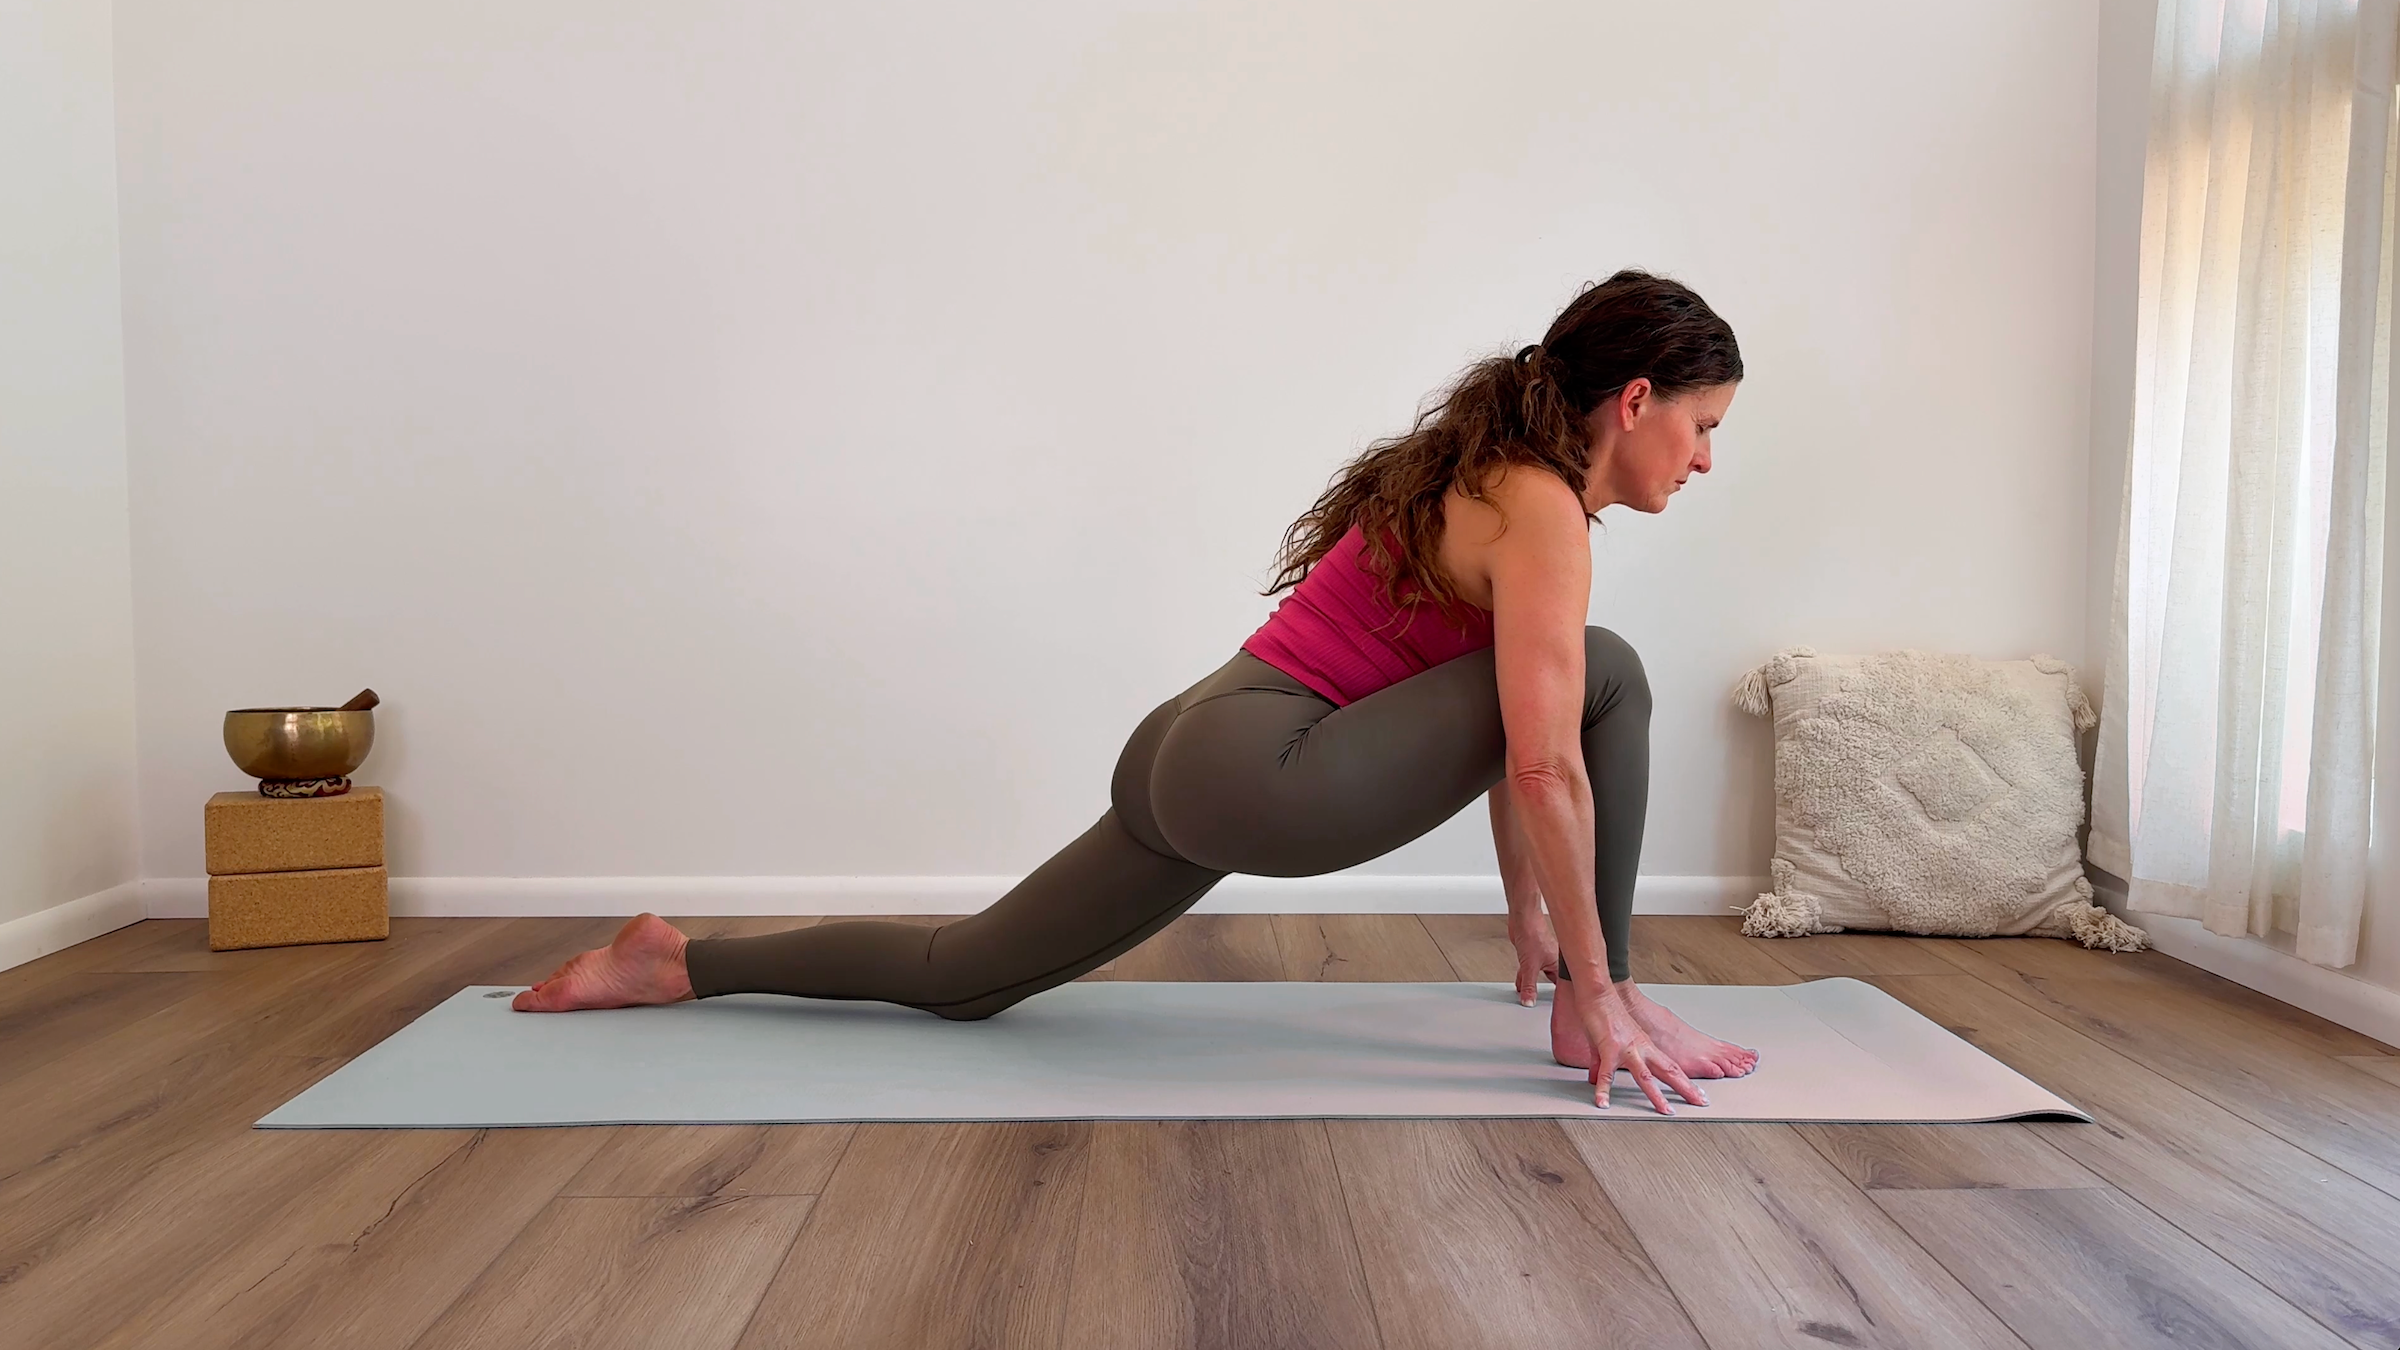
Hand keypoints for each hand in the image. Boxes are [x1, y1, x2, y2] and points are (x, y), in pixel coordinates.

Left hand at [1506, 908, 1559, 1005]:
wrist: (1522, 919)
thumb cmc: (1532, 933)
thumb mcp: (1529, 966)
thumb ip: (1529, 986)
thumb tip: (1529, 1001)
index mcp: (1559, 964)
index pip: (1563, 985)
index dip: (1561, 996)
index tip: (1559, 1007)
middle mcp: (1553, 961)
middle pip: (1551, 981)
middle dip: (1546, 991)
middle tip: (1543, 1002)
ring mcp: (1543, 957)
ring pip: (1540, 975)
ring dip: (1533, 983)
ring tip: (1528, 994)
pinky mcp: (1532, 953)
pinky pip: (1531, 969)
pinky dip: (1526, 976)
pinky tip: (1521, 980)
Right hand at [1580, 984, 1707, 1114]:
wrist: (1598, 994)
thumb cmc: (1606, 1013)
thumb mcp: (1609, 1041)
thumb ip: (1603, 1062)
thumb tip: (1596, 1077)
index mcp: (1645, 1047)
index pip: (1671, 1067)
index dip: (1686, 1081)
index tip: (1697, 1093)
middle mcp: (1641, 1049)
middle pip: (1669, 1072)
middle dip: (1686, 1089)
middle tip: (1700, 1103)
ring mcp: (1627, 1050)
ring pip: (1646, 1077)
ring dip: (1657, 1096)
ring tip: (1666, 1112)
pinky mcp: (1609, 1050)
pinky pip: (1607, 1075)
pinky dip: (1604, 1091)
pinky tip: (1604, 1103)